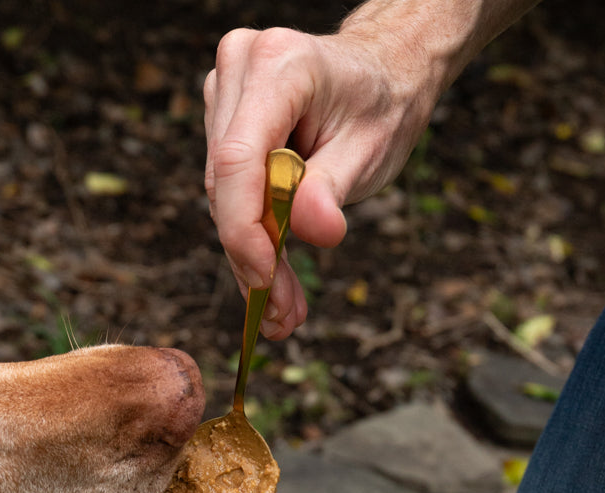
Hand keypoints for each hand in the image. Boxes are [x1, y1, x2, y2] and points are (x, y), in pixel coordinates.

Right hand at [203, 0, 537, 336]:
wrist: (382, 75)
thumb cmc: (380, 108)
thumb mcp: (369, 151)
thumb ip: (333, 189)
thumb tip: (313, 229)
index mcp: (280, 64)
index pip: (238, 159)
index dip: (244, 228)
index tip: (265, 282)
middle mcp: (241, 68)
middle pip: (226, 185)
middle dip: (252, 258)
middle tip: (283, 317)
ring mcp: (225, 91)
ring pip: (222, 197)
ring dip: (251, 259)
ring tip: (286, 310)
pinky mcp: (222, 119)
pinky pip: (228, 193)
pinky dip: (252, 239)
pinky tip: (273, 281)